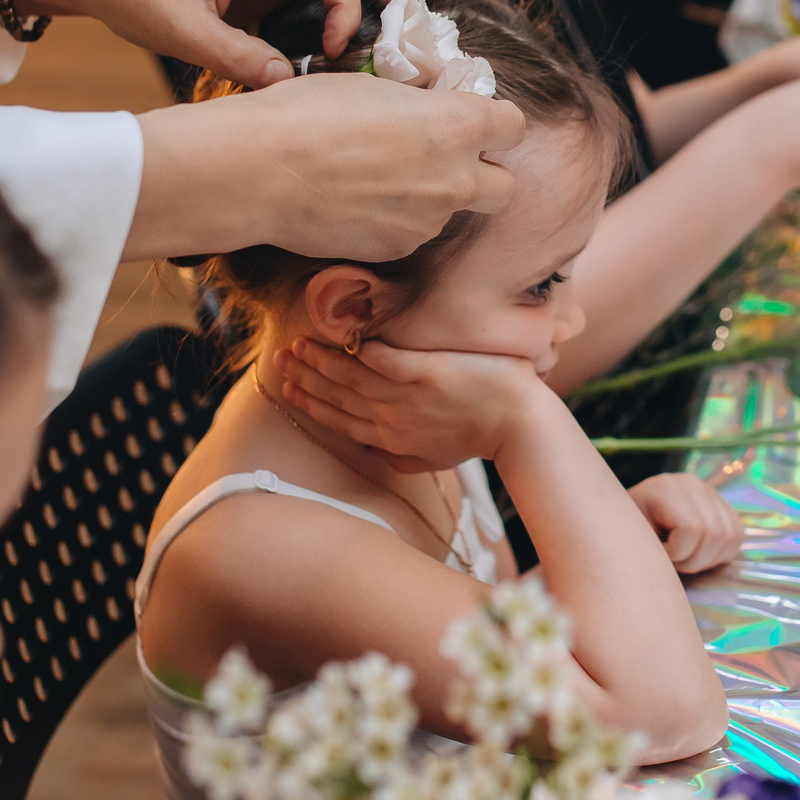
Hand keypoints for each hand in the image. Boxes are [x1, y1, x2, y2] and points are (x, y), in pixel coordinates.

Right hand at [126, 75, 523, 261]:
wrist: (257, 170)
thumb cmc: (306, 113)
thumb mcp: (373, 86)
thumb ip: (420, 106)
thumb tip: (432, 112)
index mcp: (456, 125)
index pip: (513, 126)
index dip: (494, 124)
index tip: (472, 121)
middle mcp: (455, 179)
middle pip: (505, 187)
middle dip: (484, 174)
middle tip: (446, 160)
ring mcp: (428, 221)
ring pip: (454, 213)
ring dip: (433, 198)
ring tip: (380, 179)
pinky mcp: (396, 251)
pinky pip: (413, 234)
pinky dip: (398, 221)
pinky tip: (357, 202)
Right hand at [278, 338, 554, 470]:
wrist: (519, 425)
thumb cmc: (480, 438)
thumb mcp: (434, 459)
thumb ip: (402, 456)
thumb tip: (376, 452)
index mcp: (392, 439)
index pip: (342, 420)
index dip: (312, 405)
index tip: (290, 389)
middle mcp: (393, 419)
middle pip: (339, 398)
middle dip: (306, 379)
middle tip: (281, 361)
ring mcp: (409, 396)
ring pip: (353, 379)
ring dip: (322, 362)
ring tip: (299, 346)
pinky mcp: (427, 372)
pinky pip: (384, 361)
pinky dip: (360, 351)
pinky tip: (341, 339)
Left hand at [626, 473, 741, 573]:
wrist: (628, 518)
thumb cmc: (627, 534)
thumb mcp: (631, 540)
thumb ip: (652, 550)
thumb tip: (670, 567)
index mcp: (666, 488)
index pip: (692, 527)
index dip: (676, 552)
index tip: (657, 553)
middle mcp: (693, 485)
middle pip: (715, 534)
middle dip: (693, 560)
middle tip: (671, 560)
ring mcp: (710, 493)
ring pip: (730, 537)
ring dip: (707, 559)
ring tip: (683, 555)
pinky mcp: (723, 506)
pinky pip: (737, 536)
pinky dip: (720, 553)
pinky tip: (697, 552)